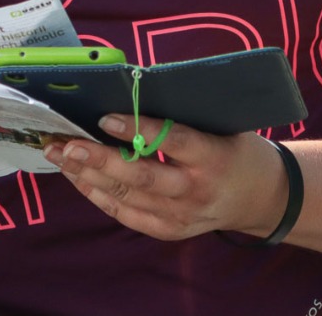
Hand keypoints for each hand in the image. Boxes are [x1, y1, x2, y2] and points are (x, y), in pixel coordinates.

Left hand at [43, 116, 286, 241]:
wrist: (261, 196)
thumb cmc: (234, 148)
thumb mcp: (221, 125)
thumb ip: (181, 115)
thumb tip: (128, 90)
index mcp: (214, 157)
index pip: (172, 141)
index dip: (138, 130)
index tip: (104, 118)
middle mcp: (196, 191)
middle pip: (142, 177)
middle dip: (98, 160)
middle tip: (66, 144)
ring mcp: (182, 216)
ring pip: (127, 197)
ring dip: (88, 176)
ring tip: (60, 156)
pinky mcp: (169, 231)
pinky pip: (126, 214)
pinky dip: (98, 196)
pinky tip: (77, 177)